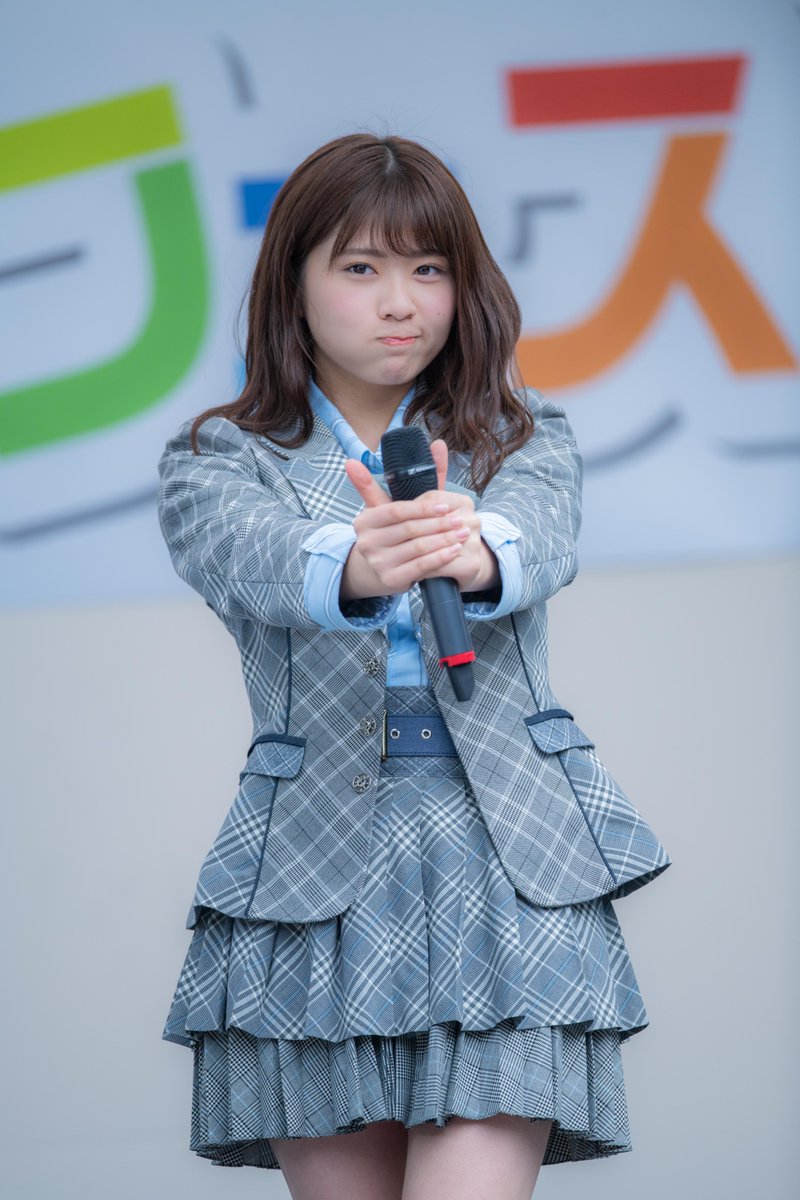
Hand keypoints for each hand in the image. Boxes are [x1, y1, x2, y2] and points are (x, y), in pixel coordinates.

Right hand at [341, 439, 499, 600]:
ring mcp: (377, 563)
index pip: (398, 510)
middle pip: (411, 529)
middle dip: (439, 524)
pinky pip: (421, 567)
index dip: (424, 508)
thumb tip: (409, 449)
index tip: (446, 505)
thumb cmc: (390, 532)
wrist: (378, 569)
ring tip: (463, 533)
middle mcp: (366, 542)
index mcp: (364, 521)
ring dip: (444, 540)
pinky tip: (454, 550)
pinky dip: (441, 557)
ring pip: (419, 548)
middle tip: (462, 519)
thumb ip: (399, 478)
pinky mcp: (391, 580)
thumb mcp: (389, 507)